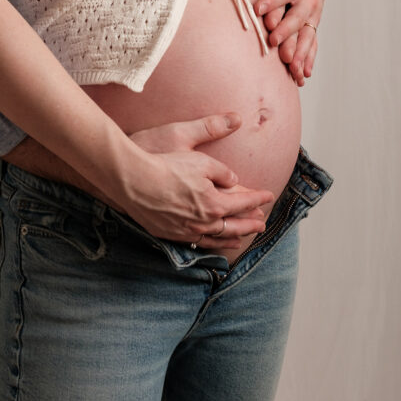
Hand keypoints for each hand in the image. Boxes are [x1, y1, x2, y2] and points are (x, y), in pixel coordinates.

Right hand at [123, 114, 272, 244]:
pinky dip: (211, 243)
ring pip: (217, 237)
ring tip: (244, 236)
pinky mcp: (170, 233)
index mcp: (214, 202)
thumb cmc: (163, 163)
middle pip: (234, 224)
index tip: (269, 195)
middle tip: (263, 222)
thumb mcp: (198, 157)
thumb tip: (233, 179)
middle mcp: (204, 221)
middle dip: (251, 222)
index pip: (243, 201)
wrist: (132, 179)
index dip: (257, 197)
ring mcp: (186, 230)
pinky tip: (213, 241)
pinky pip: (197, 242)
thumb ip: (220, 170)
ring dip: (234, 236)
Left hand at [251, 0, 326, 83]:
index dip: (272, 0)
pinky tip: (302, 75)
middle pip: (297, 17)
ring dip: (300, 51)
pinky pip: (312, 44)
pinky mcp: (313, 26)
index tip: (257, 9)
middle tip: (273, 40)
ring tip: (291, 66)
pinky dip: (308, 59)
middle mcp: (309, 1)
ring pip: (306, 35)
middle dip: (286, 30)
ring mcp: (313, 16)